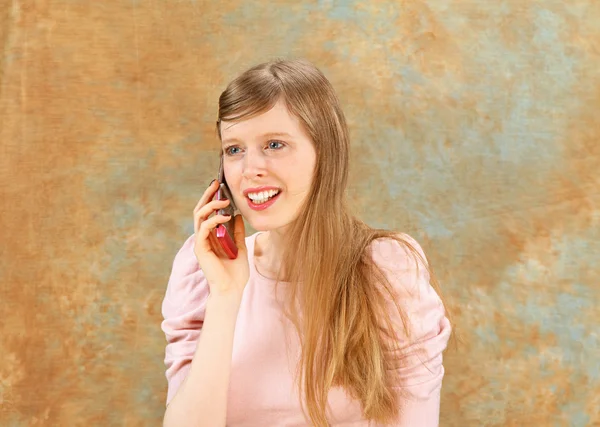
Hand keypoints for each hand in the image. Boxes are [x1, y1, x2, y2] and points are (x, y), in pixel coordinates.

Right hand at [193, 180, 248, 297]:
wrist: (232, 289)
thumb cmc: (236, 272)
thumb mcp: (240, 246)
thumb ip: (236, 231)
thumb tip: (236, 215)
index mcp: (211, 236)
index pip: (208, 213)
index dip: (211, 198)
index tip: (219, 186)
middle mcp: (203, 237)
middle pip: (200, 210)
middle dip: (207, 195)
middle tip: (216, 183)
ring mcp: (200, 242)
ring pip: (199, 216)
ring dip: (211, 205)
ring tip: (224, 199)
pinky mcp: (200, 249)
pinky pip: (203, 229)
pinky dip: (214, 220)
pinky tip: (226, 216)